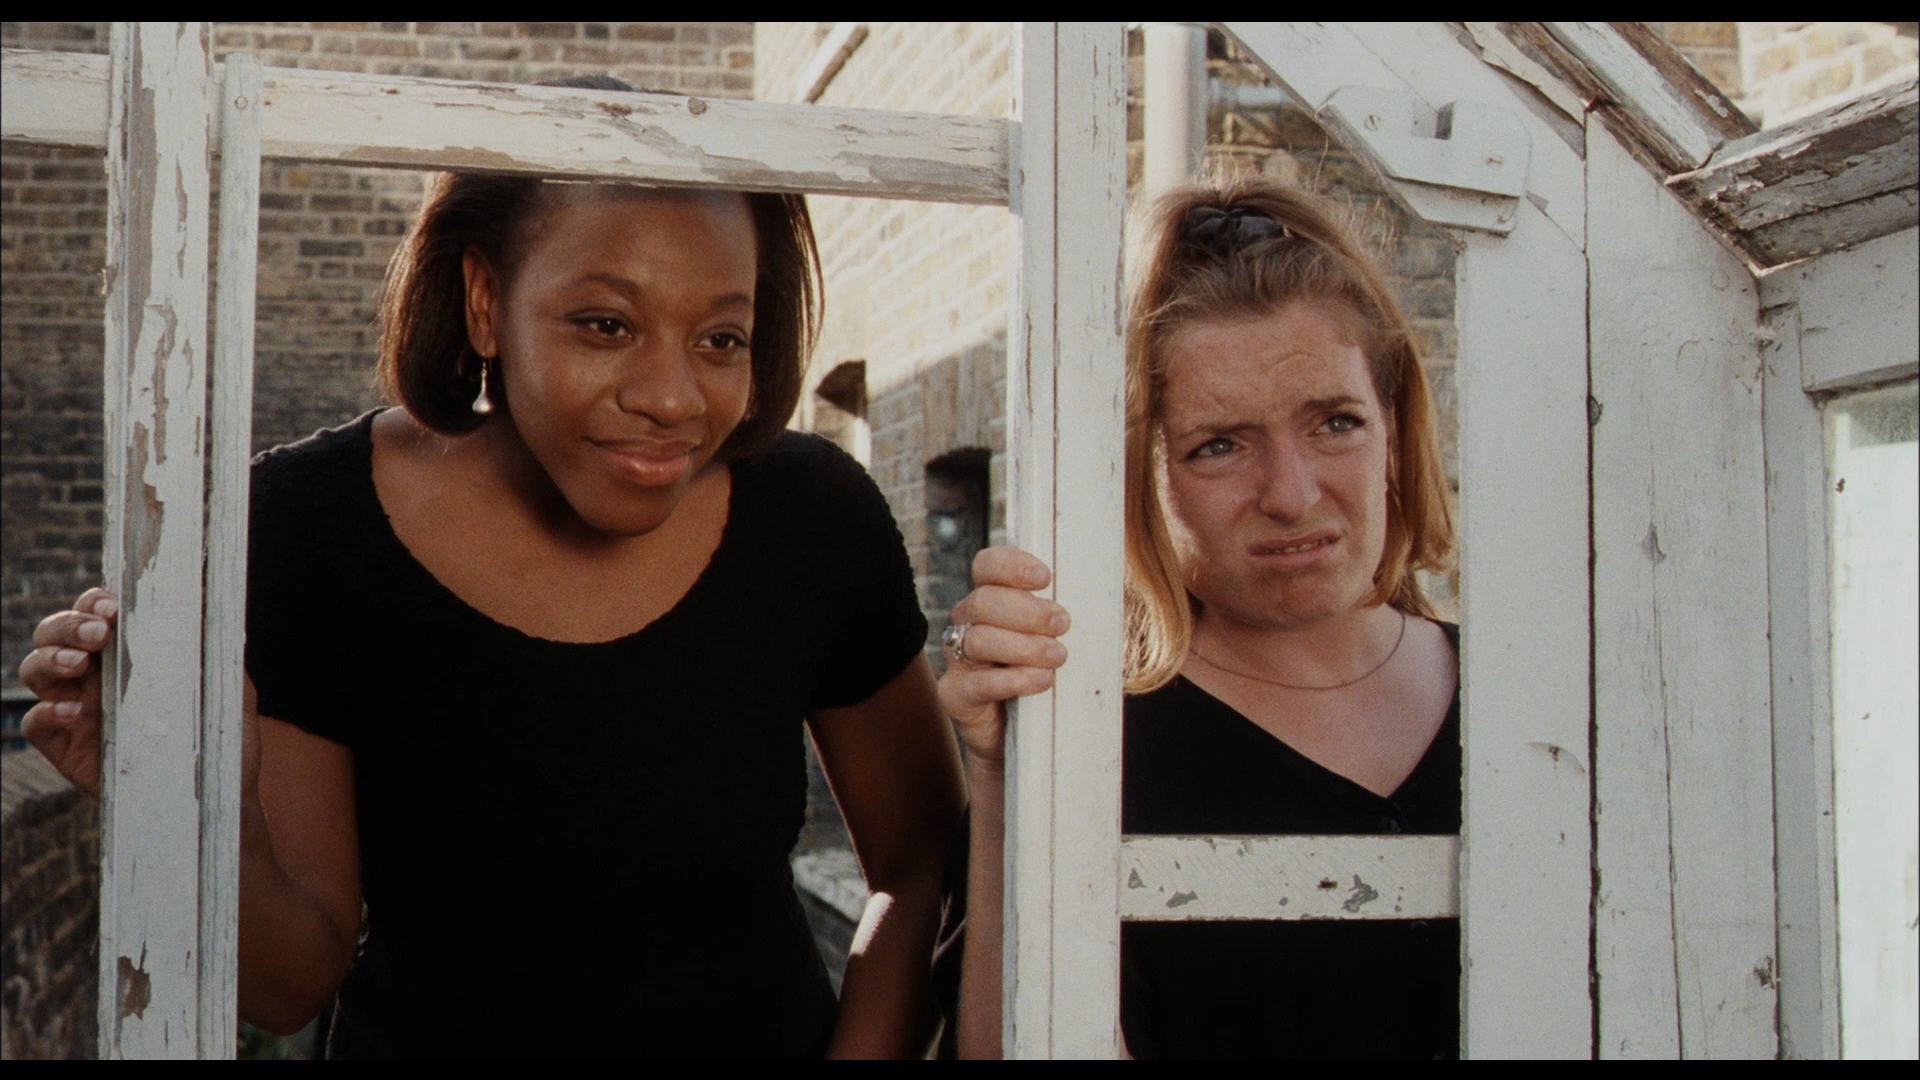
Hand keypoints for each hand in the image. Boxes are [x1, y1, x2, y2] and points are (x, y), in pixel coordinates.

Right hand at [17, 589, 263, 802]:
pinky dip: (45, 712)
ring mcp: (74, 706)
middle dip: (68, 625)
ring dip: (51, 659)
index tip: (112, 606)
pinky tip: (74, 713)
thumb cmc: (218, 734)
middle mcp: (94, 673)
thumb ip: (215, 651)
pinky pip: (34, 722)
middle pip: (54, 633)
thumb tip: (213, 608)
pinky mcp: (64, 745)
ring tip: (79, 665)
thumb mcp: (225, 687)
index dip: (94, 602)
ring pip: (35, 669)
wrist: (212, 792)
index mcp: (126, 651)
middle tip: (97, 634)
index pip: (95, 613)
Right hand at [935, 547, 1069, 771]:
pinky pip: (979, 682)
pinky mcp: (955, 693)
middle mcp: (967, 623)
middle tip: (1062, 625)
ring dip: (1025, 646)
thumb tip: (1096, 596)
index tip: (1046, 579)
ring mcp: (958, 658)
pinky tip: (1042, 681)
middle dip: (1028, 611)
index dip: (1012, 565)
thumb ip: (1060, 616)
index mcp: (990, 599)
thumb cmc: (1044, 676)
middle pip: (984, 601)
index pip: (987, 566)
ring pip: (980, 639)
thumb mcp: (1054, 640)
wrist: (1024, 738)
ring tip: (1058, 657)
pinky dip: (1015, 679)